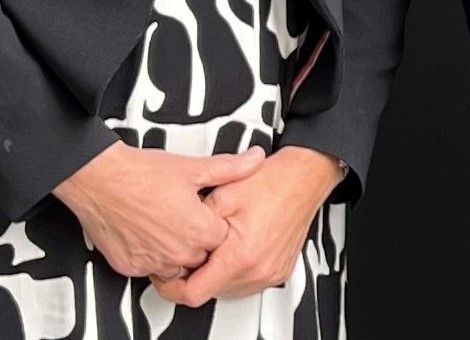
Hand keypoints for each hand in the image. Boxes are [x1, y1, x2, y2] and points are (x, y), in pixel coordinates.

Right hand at [53, 141, 264, 279]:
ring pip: (178, 267)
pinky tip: (152, 233)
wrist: (102, 180)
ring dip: (178, 252)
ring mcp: (154, 262)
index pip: (223, 239)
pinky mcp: (132, 267)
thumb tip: (254, 160)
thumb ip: (230, 168)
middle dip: (200, 239)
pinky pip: (152, 270)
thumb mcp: (193, 167)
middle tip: (190, 216)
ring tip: (171, 224)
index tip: (212, 213)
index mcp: (198, 229)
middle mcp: (177, 252)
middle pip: (202, 256)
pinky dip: (154, 256)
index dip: (218, 222)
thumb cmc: (142, 174)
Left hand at [153, 146, 345, 305]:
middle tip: (190, 251)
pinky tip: (234, 246)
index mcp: (240, 255)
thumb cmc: (272, 181)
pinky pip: (248, 282)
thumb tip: (178, 236)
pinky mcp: (278, 272)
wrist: (304, 177)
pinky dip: (236, 270)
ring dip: (216, 274)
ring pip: (229, 289)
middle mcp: (257, 271)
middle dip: (196, 275)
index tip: (165, 276)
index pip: (195, 292)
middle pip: (211, 291)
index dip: (172, 287)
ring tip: (215, 245)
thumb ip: (196, 221)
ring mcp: (270, 274)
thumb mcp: (223, 193)